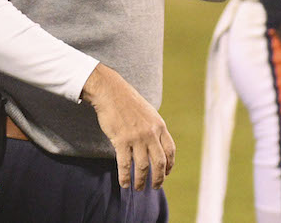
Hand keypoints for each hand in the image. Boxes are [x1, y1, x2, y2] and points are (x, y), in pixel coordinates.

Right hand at [82, 64, 174, 189]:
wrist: (111, 92)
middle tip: (155, 187)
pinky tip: (124, 184)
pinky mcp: (121, 141)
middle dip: (158, 178)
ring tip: (138, 188)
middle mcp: (151, 133)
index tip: (166, 173)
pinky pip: (125, 165)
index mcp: (160, 126)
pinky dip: (125, 177)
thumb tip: (156, 145)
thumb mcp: (148, 113)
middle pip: (159, 163)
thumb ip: (154, 128)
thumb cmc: (128, 102)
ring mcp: (136, 138)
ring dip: (141, 181)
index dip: (170, 165)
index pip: (170, 151)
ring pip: (143, 167)